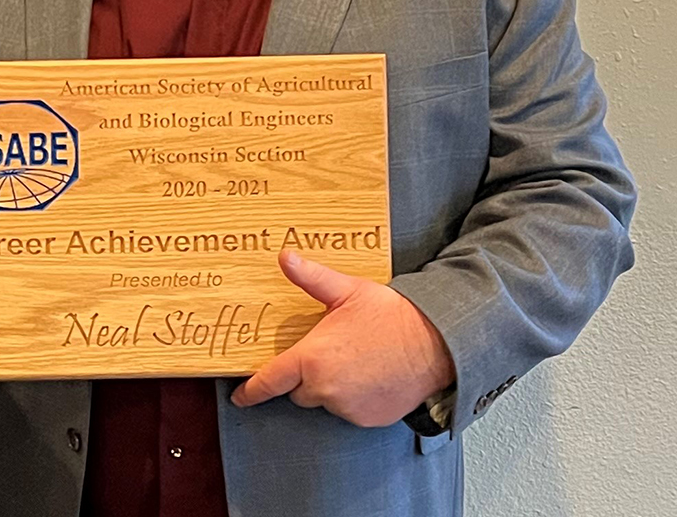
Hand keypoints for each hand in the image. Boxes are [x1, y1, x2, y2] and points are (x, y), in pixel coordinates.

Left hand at [231, 250, 454, 426]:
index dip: (252, 390)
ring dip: (332, 387)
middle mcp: (325, 388)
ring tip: (356, 360)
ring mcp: (347, 408)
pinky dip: (355, 399)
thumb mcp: (346, 290)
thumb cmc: (391, 315)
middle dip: (307, 375)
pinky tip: (370, 377)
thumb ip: (310, 278)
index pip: (270, 381)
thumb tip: (283, 257)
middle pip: (300, 391)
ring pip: (326, 401)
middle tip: (331, 351)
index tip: (240, 396)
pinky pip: (350, 411)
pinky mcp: (368, 419)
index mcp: (311, 358)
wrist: (436, 342)